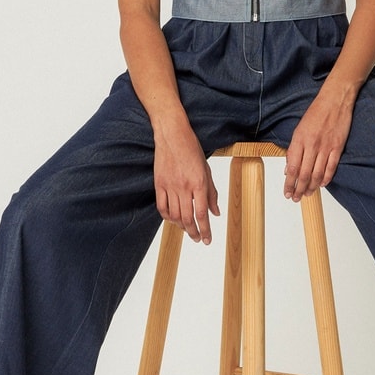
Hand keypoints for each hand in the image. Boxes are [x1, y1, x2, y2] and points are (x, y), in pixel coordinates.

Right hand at [154, 122, 219, 243]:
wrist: (172, 135)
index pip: (202, 214)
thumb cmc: (192, 149)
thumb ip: (212, 193)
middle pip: (187, 218)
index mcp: (199, 183)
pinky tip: (172, 220)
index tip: (207, 240)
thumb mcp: (207, 170)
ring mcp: (170, 186)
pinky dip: (167, 217)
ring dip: (181, 226)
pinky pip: (161, 207)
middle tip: (197, 239)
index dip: (205, 230)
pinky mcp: (159, 184)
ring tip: (187, 230)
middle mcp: (184, 187)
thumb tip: (216, 212)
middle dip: (193, 232)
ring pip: (174, 215)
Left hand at [283, 92, 353, 201]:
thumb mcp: (299, 129)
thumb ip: (294, 149)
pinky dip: (326, 178)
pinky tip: (322, 184)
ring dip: (312, 187)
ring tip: (308, 194)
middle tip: (296, 198)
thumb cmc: (317, 112)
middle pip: (304, 174)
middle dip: (299, 189)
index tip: (287, 192)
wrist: (335, 99)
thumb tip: (289, 168)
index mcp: (299, 140)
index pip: (292, 168)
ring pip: (317, 174)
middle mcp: (312, 145)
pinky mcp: (338, 147)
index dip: (289, 183)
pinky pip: (331, 167)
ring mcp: (326, 147)